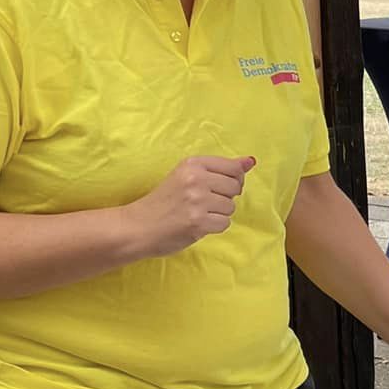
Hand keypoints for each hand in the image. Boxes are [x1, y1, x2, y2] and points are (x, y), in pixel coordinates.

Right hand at [122, 155, 255, 258]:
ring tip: (198, 213)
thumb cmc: (163, 202)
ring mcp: (197, 200)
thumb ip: (220, 169)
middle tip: (204, 203)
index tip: (220, 187)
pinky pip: (224, 224)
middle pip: (235, 188)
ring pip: (230, 207)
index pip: (233, 167)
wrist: (138, 226)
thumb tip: (250, 161)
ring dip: (218, 214)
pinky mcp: (198, 221)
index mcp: (193, 163)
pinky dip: (214, 227)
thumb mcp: (187, 176)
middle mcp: (196, 179)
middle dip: (224, 198)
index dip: (234, 180)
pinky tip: (197, 224)